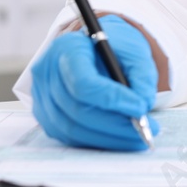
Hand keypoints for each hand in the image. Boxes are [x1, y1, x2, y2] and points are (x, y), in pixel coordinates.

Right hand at [31, 15, 159, 150]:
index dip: (113, 99)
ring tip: (136, 137)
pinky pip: (68, 136)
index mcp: (67, 48)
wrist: (92, 48)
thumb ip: (142, 74)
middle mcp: (47, 73)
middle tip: (145, 130)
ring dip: (107, 137)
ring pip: (71, 128)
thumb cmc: (113, 46)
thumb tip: (144, 104)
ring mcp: (41, 97)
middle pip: (77, 110)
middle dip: (114, 125)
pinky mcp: (45, 116)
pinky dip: (96, 139)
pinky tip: (118, 137)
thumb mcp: (134, 49)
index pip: (83, 83)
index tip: (140, 108)